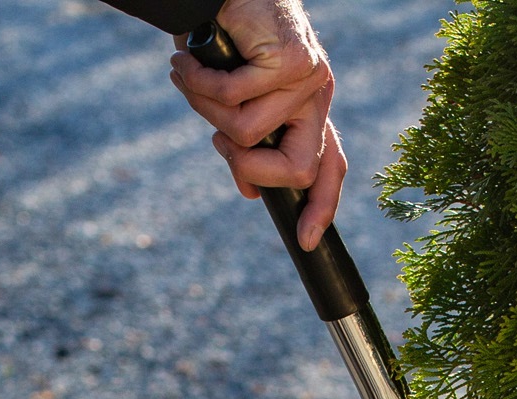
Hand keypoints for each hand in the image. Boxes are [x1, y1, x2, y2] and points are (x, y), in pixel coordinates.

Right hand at [170, 0, 346, 249]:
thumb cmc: (227, 40)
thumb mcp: (237, 101)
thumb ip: (248, 146)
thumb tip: (251, 193)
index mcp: (311, 109)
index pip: (330, 167)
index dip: (321, 206)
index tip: (306, 239)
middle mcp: (318, 96)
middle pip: (299, 170)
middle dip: (250, 168)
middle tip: (217, 142)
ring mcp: (310, 78)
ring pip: (251, 135)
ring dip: (207, 112)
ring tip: (189, 79)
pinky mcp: (291, 60)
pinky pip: (236, 100)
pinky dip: (200, 85)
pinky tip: (186, 65)